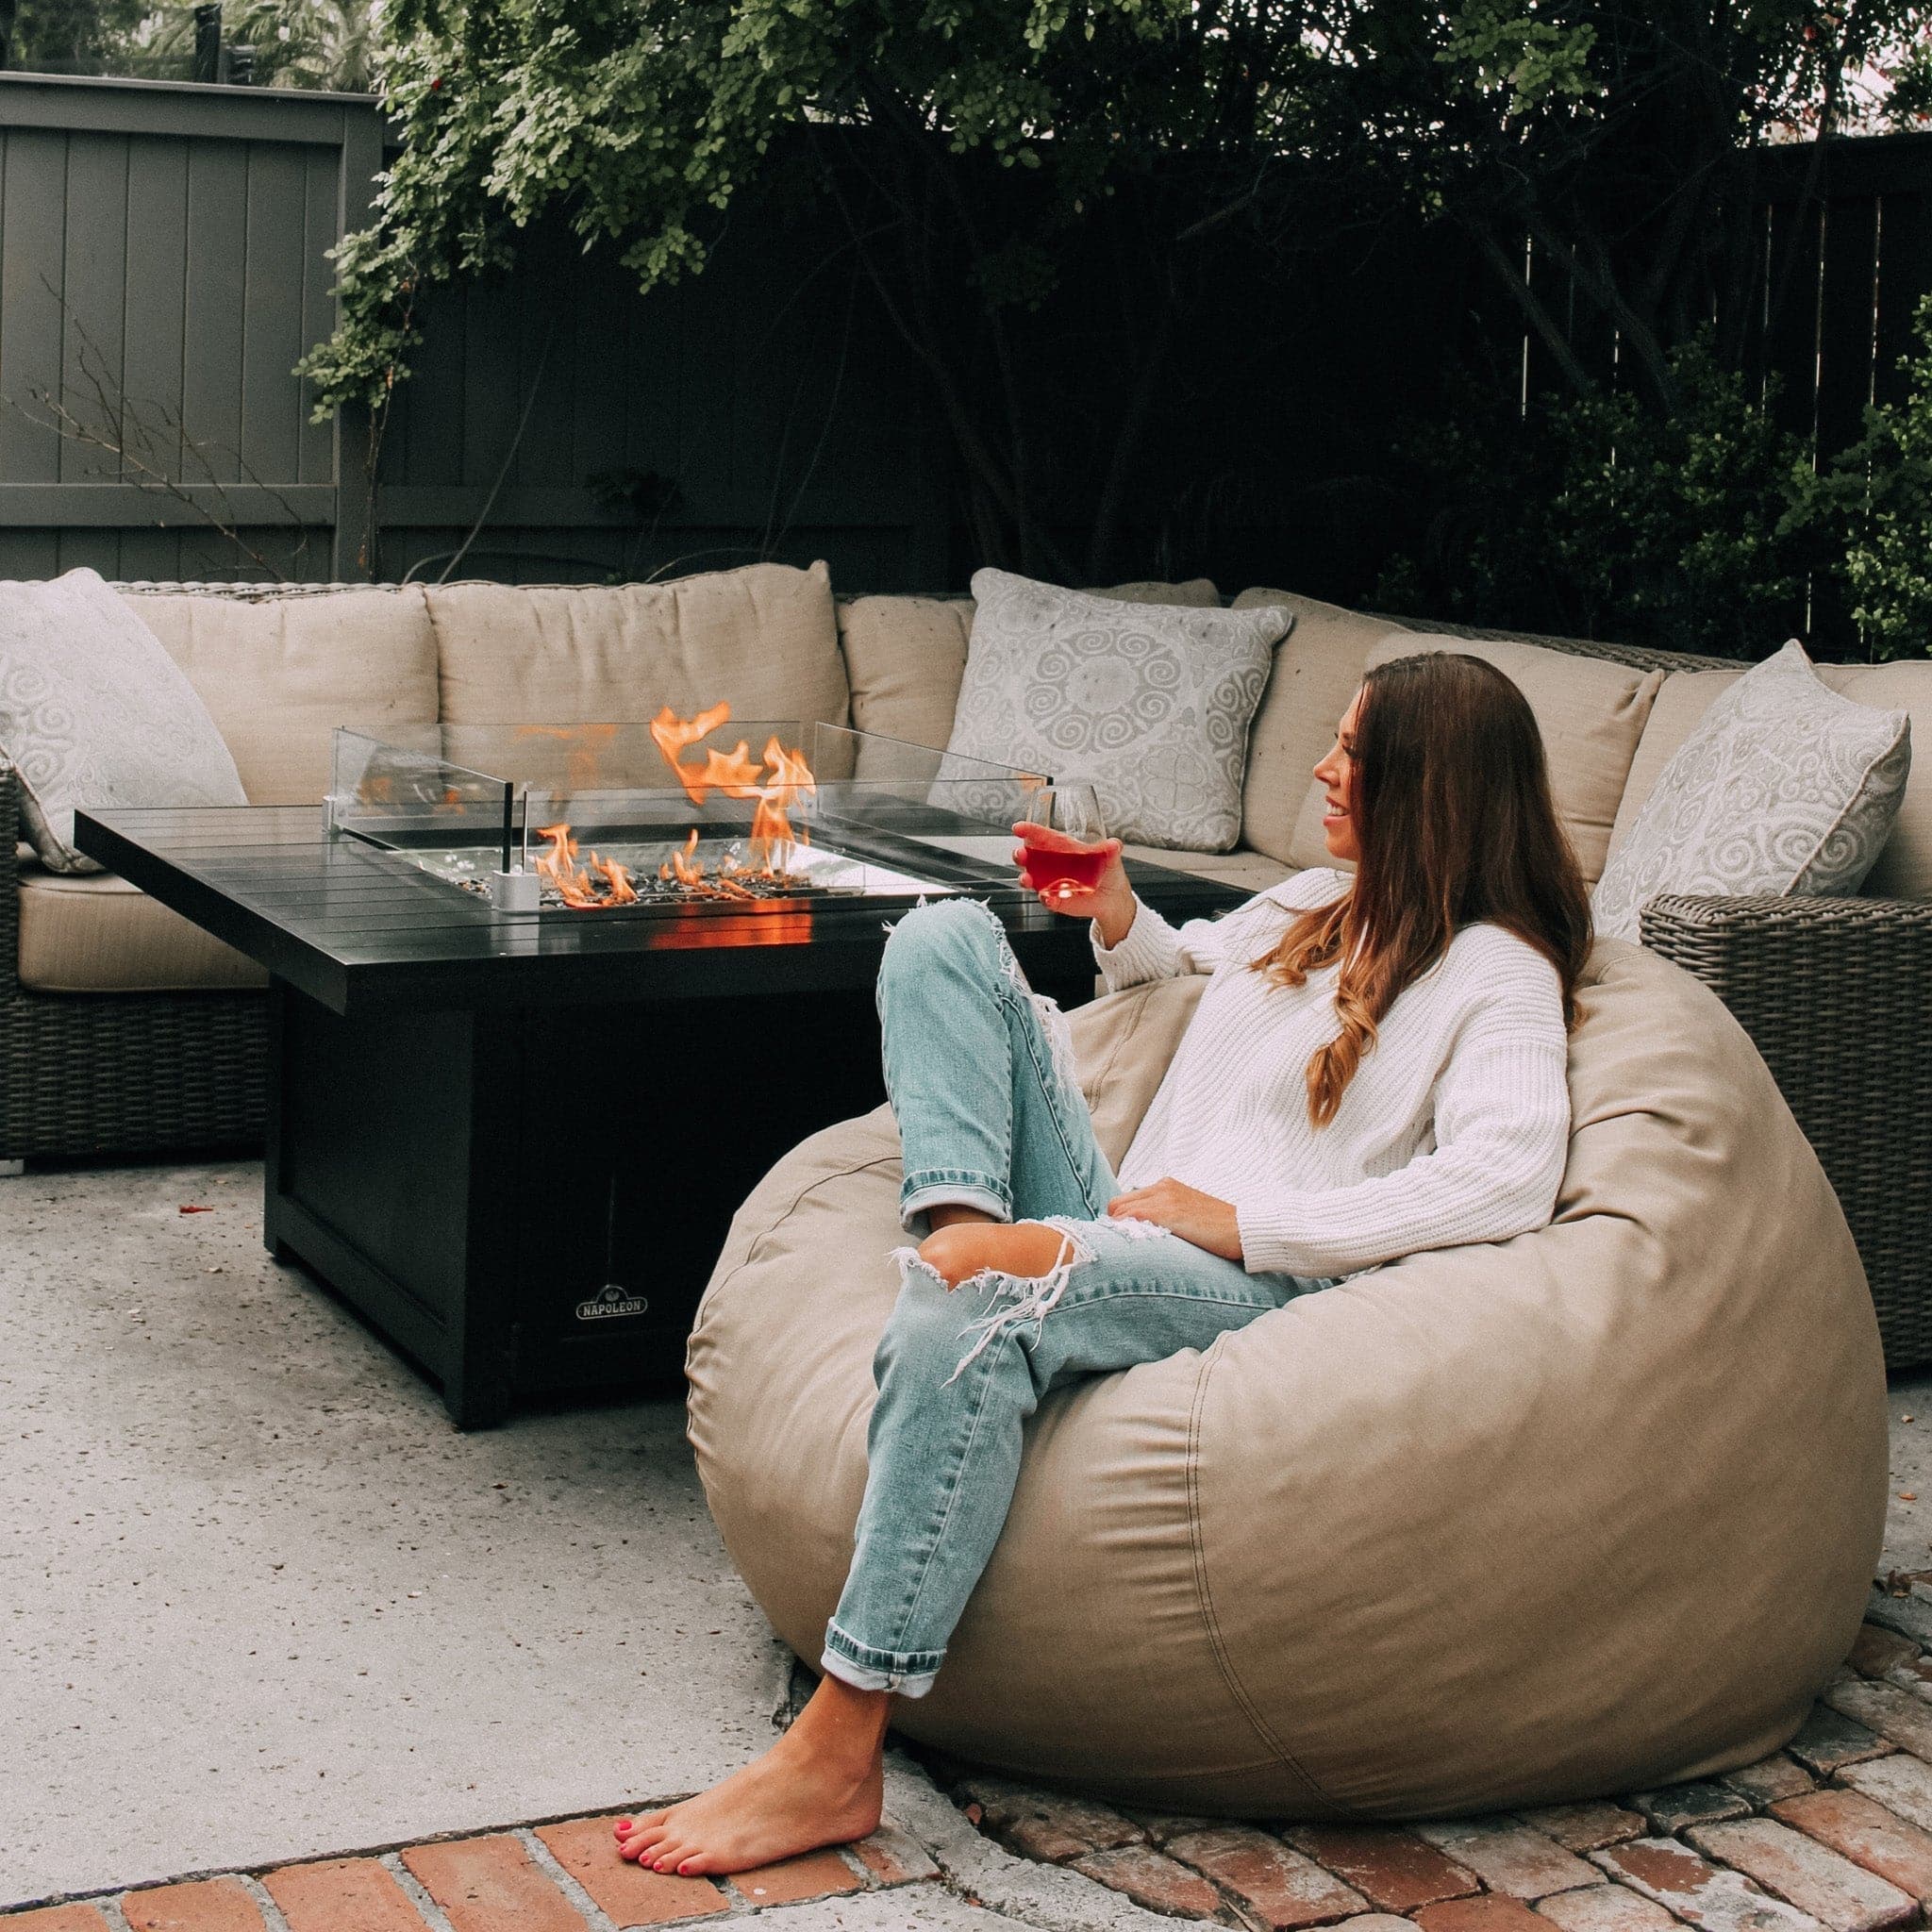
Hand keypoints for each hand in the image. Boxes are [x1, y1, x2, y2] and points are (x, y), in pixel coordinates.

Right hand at [1011, 821, 1133, 938]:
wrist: (1113, 899)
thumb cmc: (1108, 872)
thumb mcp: (1111, 859)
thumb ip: (1111, 851)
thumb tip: (1115, 844)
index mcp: (1063, 849)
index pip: (1042, 837)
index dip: (1029, 831)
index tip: (1018, 828)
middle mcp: (1053, 866)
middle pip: (1029, 858)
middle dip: (1021, 855)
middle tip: (1020, 854)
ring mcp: (1052, 883)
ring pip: (1032, 879)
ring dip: (1026, 878)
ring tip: (1027, 879)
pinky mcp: (1056, 900)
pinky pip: (1046, 899)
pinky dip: (1045, 899)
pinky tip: (1048, 898)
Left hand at [1108, 1179, 1243, 1260]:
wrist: (1244, 1229)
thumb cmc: (1220, 1230)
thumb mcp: (1189, 1216)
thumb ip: (1167, 1218)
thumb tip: (1144, 1235)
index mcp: (1167, 1186)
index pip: (1126, 1201)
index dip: (1121, 1222)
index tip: (1125, 1240)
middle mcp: (1162, 1187)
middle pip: (1117, 1205)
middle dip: (1116, 1227)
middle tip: (1124, 1248)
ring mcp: (1164, 1197)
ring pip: (1119, 1212)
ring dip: (1119, 1232)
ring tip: (1130, 1251)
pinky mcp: (1168, 1211)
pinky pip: (1130, 1217)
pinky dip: (1126, 1232)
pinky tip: (1136, 1249)